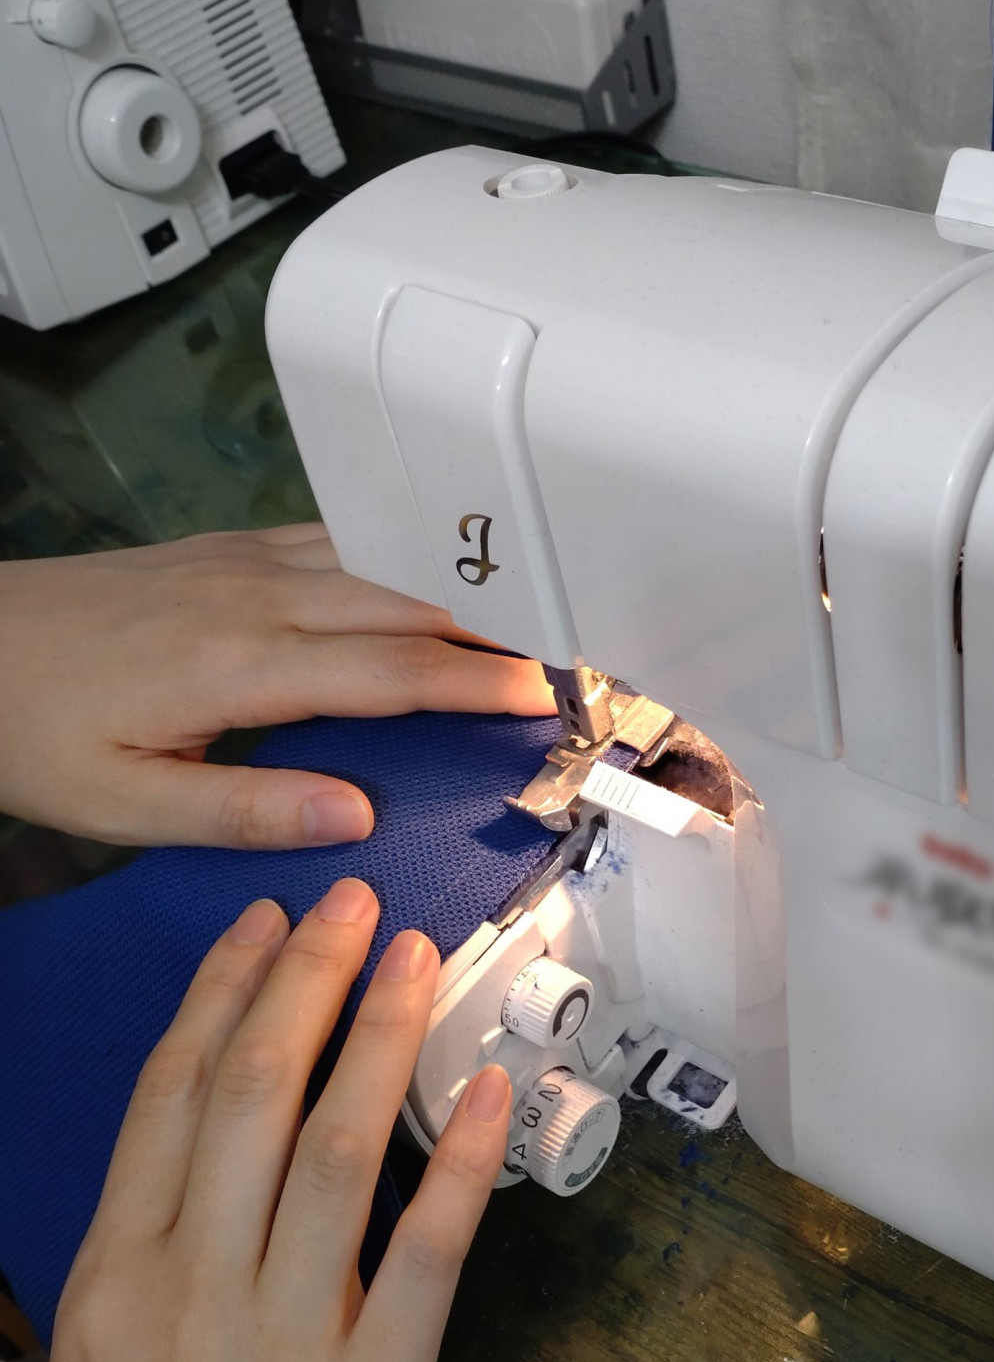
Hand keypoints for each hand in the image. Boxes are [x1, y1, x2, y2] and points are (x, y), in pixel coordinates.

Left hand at [0, 525, 554, 847]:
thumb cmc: (31, 730)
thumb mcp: (123, 803)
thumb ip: (245, 811)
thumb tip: (358, 818)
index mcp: (243, 666)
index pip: (395, 671)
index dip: (482, 685)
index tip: (550, 697)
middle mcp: (258, 599)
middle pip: (409, 606)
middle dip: (499, 632)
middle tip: (572, 659)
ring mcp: (245, 562)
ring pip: (382, 566)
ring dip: (461, 591)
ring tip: (529, 619)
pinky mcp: (228, 549)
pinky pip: (340, 543)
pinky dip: (402, 561)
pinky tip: (430, 576)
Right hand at [8, 881, 512, 1361]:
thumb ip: (155, 1254)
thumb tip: (212, 1150)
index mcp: (116, 1277)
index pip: (171, 1098)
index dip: (223, 996)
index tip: (262, 925)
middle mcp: (194, 1288)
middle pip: (253, 1097)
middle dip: (305, 982)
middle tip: (349, 905)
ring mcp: (283, 1341)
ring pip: (338, 1148)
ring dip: (380, 1039)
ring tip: (412, 958)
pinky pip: (425, 1256)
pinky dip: (462, 1165)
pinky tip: (489, 1094)